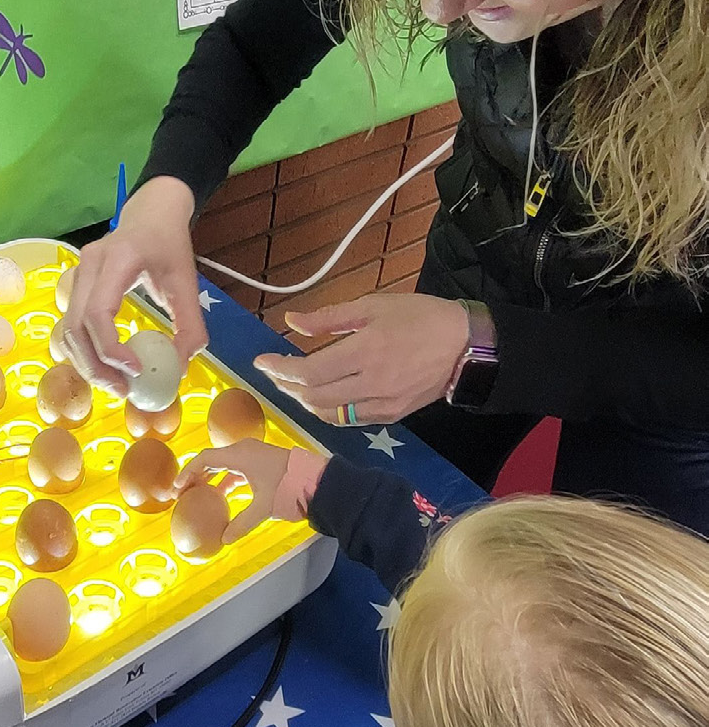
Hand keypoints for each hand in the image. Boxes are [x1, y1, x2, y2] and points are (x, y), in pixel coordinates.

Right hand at [63, 177, 208, 395]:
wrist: (151, 212)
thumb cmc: (170, 245)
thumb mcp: (187, 282)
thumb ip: (190, 324)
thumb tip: (181, 367)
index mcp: (117, 259)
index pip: (97, 312)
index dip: (111, 348)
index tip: (136, 370)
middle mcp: (88, 266)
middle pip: (75, 327)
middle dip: (96, 366)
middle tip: (122, 391)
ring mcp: (76, 274)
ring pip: (67, 330)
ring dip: (87, 363)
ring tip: (115, 384)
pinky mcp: (75, 285)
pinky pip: (69, 325)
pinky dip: (83, 351)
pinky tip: (105, 366)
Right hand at [175, 440, 290, 542]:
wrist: (319, 482)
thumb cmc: (289, 490)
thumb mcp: (263, 509)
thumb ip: (241, 523)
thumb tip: (224, 539)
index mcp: (240, 455)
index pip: (205, 459)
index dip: (188, 473)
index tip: (177, 488)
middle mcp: (245, 450)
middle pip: (212, 460)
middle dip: (196, 476)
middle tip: (183, 493)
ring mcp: (255, 455)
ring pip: (225, 465)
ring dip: (211, 479)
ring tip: (199, 496)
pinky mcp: (263, 463)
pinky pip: (237, 469)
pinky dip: (227, 481)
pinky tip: (222, 497)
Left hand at [253, 293, 468, 424]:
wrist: (466, 346)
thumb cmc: (420, 317)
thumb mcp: (373, 305)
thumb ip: (329, 318)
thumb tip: (290, 320)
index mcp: (365, 351)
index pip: (308, 371)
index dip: (279, 369)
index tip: (261, 362)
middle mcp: (371, 383)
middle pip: (312, 396)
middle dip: (286, 386)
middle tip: (275, 372)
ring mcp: (382, 404)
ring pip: (328, 413)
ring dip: (304, 401)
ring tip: (293, 385)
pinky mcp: (391, 416)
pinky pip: (349, 420)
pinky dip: (327, 411)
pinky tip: (321, 397)